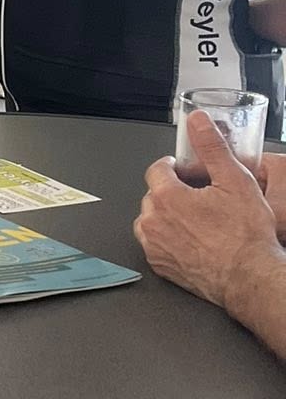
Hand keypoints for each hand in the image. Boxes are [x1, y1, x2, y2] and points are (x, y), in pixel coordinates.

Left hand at [135, 110, 280, 308]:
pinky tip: (190, 237)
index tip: (183, 168)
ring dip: (166, 214)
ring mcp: (154, 246)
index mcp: (166, 197)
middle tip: (197, 194)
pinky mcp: (159, 265)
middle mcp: (152, 222)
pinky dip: (167, 237)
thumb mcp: (234, 180)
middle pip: (153, 194)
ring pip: (150, 219)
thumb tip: (198, 122)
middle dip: (171, 190)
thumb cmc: (244, 235)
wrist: (248, 276)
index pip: (157, 169)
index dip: (172, 166)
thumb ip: (211, 147)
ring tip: (195, 217)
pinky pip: (154, 243)